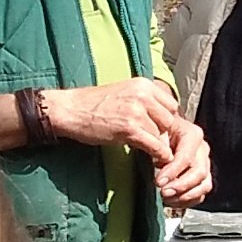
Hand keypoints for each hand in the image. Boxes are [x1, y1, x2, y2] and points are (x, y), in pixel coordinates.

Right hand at [44, 75, 193, 166]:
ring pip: (162, 134)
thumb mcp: (123, 93)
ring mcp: (136, 111)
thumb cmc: (92, 104)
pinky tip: (153, 158)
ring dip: (156, 144)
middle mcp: (143, 94)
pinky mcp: (129, 128)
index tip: (158, 129)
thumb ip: (144, 101)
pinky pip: (155, 145)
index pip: (171, 104)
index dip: (166, 119)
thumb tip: (162, 118)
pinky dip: (157, 154)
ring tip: (144, 147)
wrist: (69, 110)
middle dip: (163, 133)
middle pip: (170, 119)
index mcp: (143, 84)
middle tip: (152, 141)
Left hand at [151, 107, 212, 203]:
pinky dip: (188, 200)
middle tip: (164, 192)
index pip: (187, 157)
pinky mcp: (202, 177)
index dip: (173, 172)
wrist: (163, 132)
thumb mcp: (155, 131)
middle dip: (181, 186)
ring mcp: (204, 164)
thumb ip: (158, 144)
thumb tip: (161, 158)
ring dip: (186, 196)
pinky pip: (201, 193)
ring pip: (204, 185)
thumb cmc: (158, 130)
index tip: (159, 182)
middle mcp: (202, 150)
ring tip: (168, 199)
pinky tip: (173, 201)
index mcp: (193, 135)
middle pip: (199, 173)